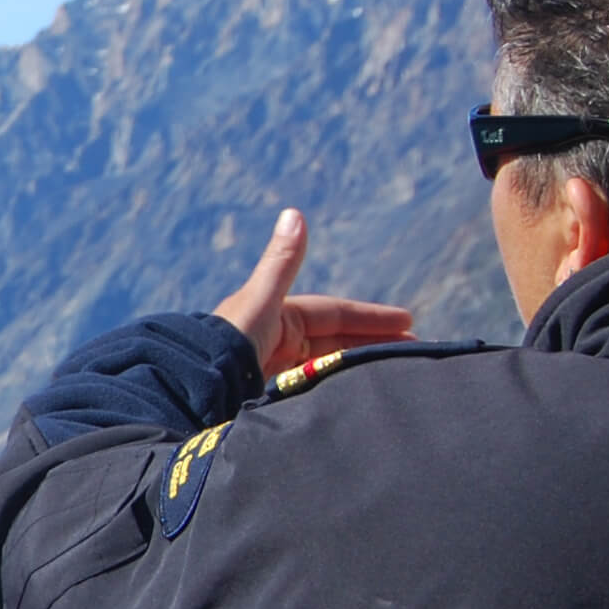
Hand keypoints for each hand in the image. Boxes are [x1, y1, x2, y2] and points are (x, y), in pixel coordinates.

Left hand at [210, 208, 414, 374]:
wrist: (194, 388)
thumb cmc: (228, 342)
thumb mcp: (261, 300)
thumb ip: (282, 262)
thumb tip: (295, 213)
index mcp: (276, 316)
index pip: (334, 314)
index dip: (371, 318)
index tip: (408, 323)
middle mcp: (275, 339)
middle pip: (334, 339)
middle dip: (373, 343)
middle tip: (414, 351)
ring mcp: (272, 367)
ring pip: (325, 364)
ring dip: (357, 365)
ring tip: (395, 375)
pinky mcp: (267, 394)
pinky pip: (311, 386)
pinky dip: (335, 386)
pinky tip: (356, 395)